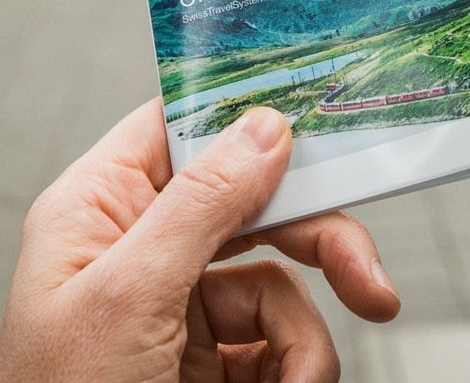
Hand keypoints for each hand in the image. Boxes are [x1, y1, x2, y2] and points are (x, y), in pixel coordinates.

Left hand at [0, 100, 399, 382]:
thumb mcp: (128, 299)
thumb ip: (198, 206)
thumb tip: (263, 125)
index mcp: (97, 209)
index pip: (181, 125)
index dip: (247, 113)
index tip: (323, 115)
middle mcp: (138, 248)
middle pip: (255, 204)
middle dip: (320, 244)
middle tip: (371, 283)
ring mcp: (175, 308)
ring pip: (279, 283)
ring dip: (303, 340)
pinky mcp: (204, 363)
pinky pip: (278, 341)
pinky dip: (294, 370)